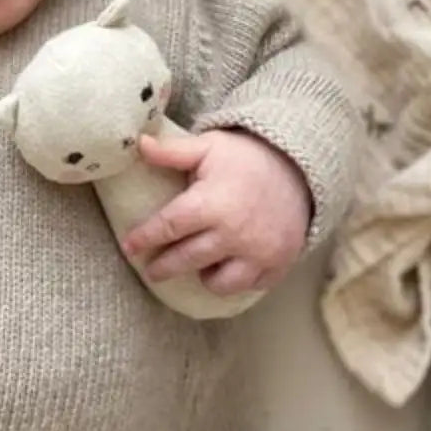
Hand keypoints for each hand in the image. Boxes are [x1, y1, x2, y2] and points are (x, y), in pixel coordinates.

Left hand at [122, 130, 311, 296]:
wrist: (301, 169)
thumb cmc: (246, 158)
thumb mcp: (209, 147)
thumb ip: (172, 151)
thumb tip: (138, 143)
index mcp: (211, 203)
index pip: (168, 227)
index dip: (145, 238)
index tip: (129, 247)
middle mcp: (233, 233)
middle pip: (186, 259)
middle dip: (163, 267)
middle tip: (151, 269)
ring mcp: (257, 253)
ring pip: (216, 282)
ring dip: (201, 276)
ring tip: (194, 266)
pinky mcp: (276, 265)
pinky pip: (247, 286)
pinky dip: (233, 280)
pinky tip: (225, 267)